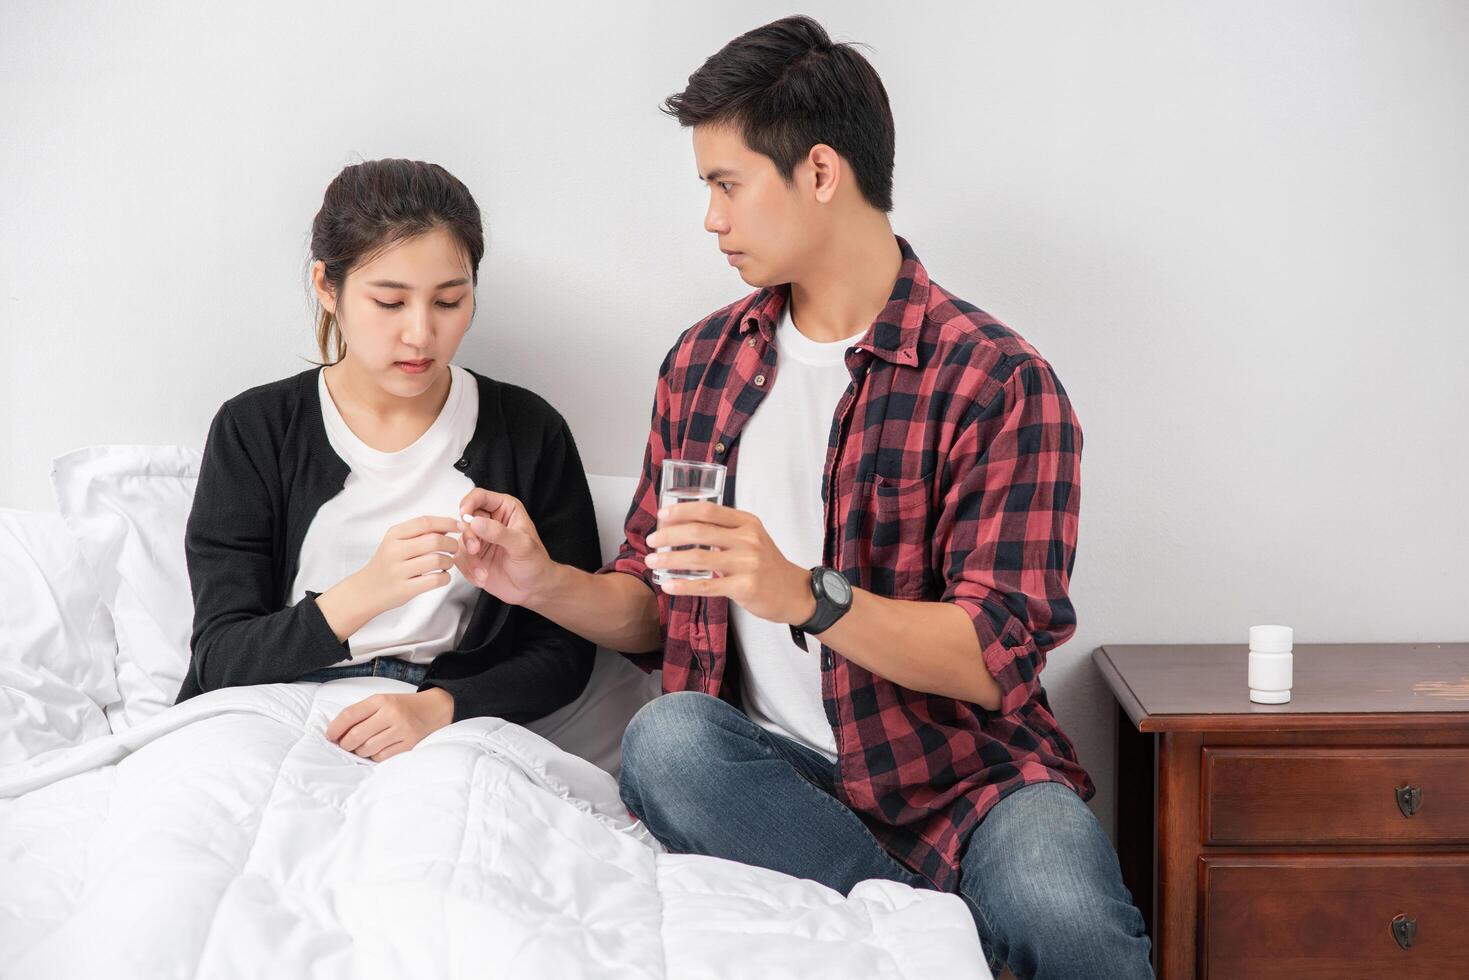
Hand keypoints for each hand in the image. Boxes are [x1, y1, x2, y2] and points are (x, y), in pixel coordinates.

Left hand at [324, 688, 454, 761]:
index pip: (350, 715)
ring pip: (367, 749)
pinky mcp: (410, 745)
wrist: (435, 709)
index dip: (335, 728)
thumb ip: (361, 713)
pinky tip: (377, 750)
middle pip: (356, 735)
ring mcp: (402, 730)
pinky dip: (374, 756)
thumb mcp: (383, 701)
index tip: (330, 736)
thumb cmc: (402, 707)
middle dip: (345, 743)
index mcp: (382, 700)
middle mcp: (392, 714)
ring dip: (359, 751)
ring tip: (362, 746)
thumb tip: (336, 733)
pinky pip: (381, 757)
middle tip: (344, 745)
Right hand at [352, 515, 462, 617]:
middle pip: (435, 540)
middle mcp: (394, 551)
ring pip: (437, 560)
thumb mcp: (396, 542)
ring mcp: (398, 571)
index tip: (459, 526)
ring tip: (446, 563)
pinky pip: (435, 580)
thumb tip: (448, 527)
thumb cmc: (387, 564)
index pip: (425, 522)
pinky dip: (445, 577)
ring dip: (449, 561)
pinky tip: (441, 576)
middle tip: (454, 548)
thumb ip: (419, 533)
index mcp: (394, 535)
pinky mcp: (404, 589)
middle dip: (451, 544)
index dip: (447, 522)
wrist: (366, 590)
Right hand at [454, 488, 554, 605]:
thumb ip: (499, 532)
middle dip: (469, 536)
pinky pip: (460, 558)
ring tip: (483, 572)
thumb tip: (476, 522)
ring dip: (470, 558)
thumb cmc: (535, 563)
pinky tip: (482, 577)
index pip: (479, 496)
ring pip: (461, 540)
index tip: (465, 516)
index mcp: (505, 509)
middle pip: (466, 519)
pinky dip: (468, 569)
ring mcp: (480, 539)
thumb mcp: (522, 546)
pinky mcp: (473, 556)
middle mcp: (490, 521)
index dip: (468, 503)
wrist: (533, 588)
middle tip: (475, 550)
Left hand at [644, 502, 815, 624]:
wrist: (794, 592)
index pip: (708, 510)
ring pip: (698, 558)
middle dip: (669, 535)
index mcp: (747, 522)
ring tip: (652, 561)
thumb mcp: (752, 539)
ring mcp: (747, 563)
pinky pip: (706, 585)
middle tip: (651, 542)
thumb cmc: (767, 565)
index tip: (661, 516)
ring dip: (669, 559)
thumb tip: (684, 530)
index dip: (681, 511)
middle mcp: (748, 539)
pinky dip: (683, 585)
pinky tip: (668, 585)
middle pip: (699, 531)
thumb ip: (725, 532)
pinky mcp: (744, 587)